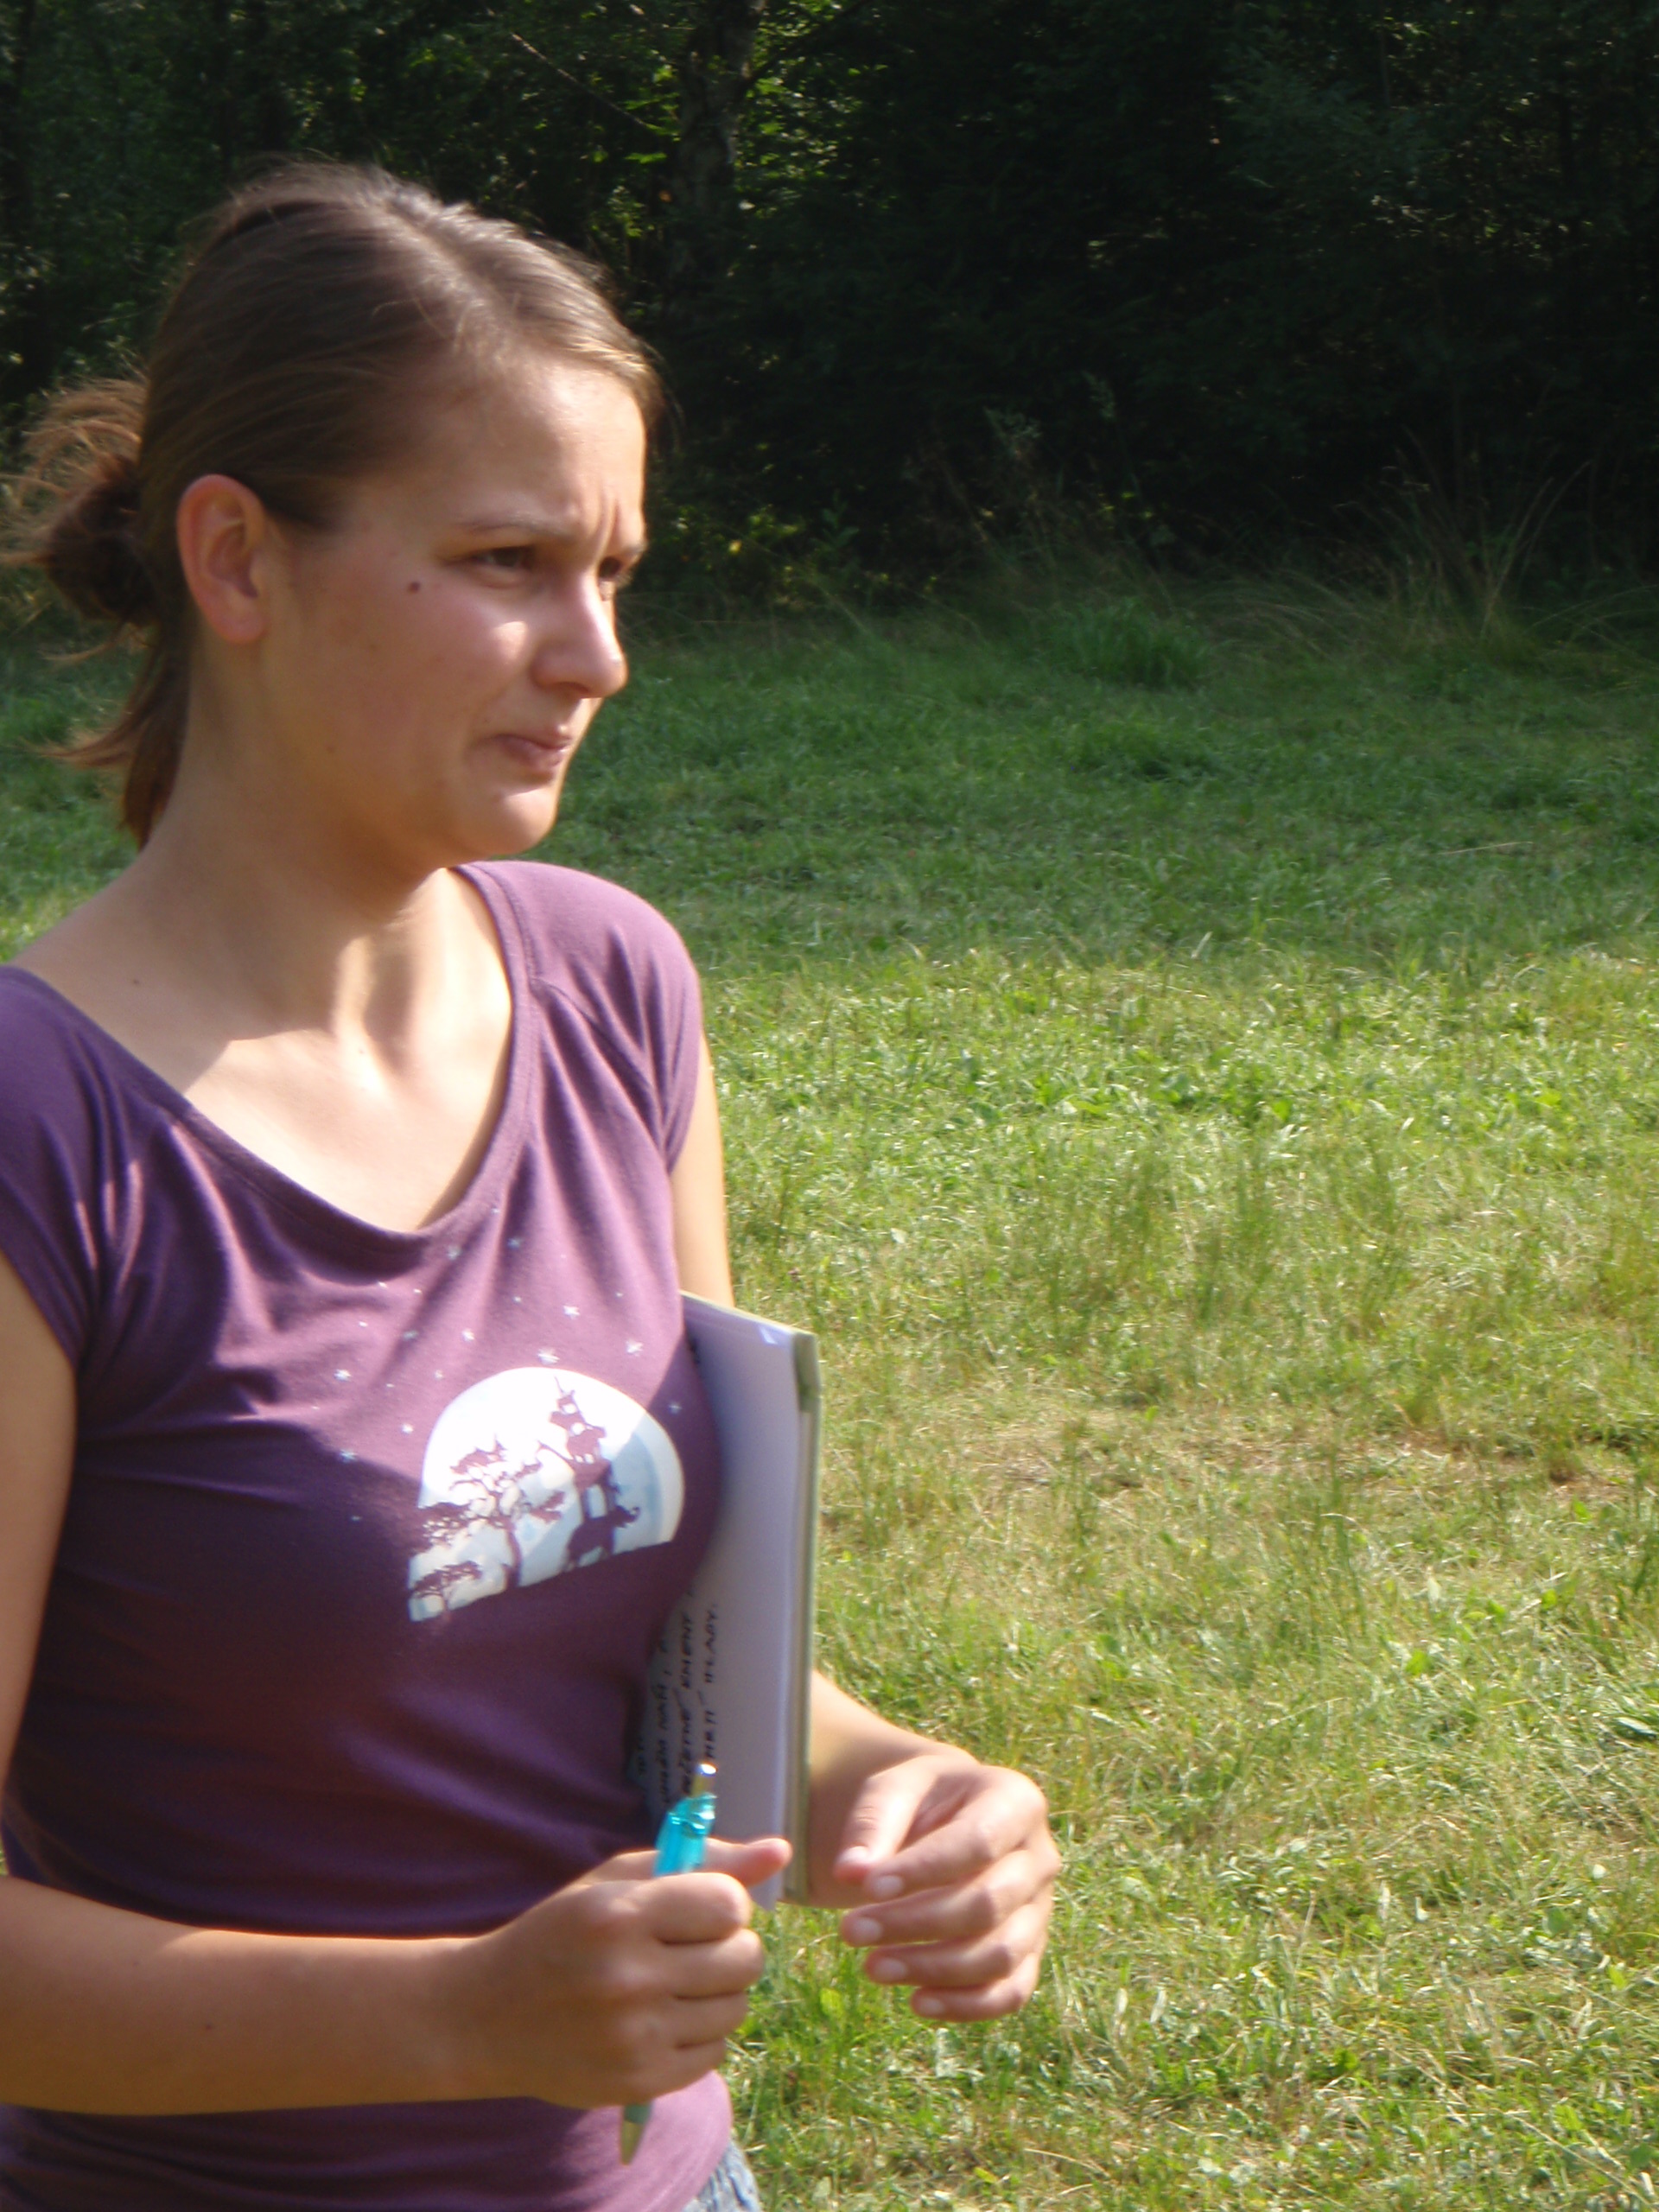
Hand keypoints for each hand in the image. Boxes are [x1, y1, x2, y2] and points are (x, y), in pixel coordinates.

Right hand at [436, 1835, 789, 2106]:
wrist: (488, 2016)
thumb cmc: (563, 1933)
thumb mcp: (616, 1880)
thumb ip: (704, 1861)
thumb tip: (780, 1852)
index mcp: (621, 1916)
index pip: (729, 1904)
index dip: (724, 1903)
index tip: (699, 1908)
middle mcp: (629, 1978)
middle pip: (744, 1958)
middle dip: (730, 1946)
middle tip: (693, 1946)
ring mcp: (634, 2037)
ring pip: (736, 2007)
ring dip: (719, 1992)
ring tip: (676, 1983)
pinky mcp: (639, 2083)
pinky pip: (714, 2054)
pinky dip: (701, 2034)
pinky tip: (664, 2019)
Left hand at [832, 1754, 1056, 2020]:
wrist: (945, 1821)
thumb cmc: (919, 1802)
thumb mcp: (893, 1790)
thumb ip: (872, 1825)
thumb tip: (849, 1872)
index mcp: (1015, 1802)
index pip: (978, 1842)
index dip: (923, 1870)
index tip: (865, 1888)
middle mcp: (1039, 1858)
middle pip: (988, 1904)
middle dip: (915, 1924)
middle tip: (851, 1931)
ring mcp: (1039, 1910)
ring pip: (1000, 1955)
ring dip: (934, 1969)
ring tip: (872, 1967)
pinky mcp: (1029, 1953)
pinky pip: (1011, 1991)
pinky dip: (966, 2005)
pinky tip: (916, 2002)